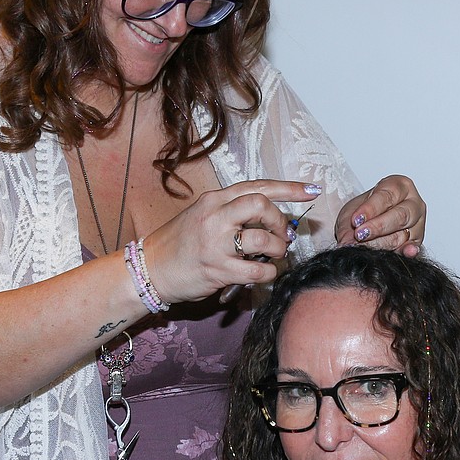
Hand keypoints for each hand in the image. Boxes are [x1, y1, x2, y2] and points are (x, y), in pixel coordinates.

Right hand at [143, 179, 322, 304]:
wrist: (149, 269)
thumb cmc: (178, 245)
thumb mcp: (201, 217)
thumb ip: (231, 213)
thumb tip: (269, 219)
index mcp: (213, 200)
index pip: (256, 186)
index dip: (288, 188)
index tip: (311, 190)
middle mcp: (214, 217)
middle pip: (261, 204)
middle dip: (280, 220)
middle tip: (282, 234)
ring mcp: (215, 244)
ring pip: (263, 239)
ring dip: (277, 249)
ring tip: (274, 255)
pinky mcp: (218, 269)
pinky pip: (257, 269)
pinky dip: (269, 271)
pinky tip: (264, 272)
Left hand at [334, 175, 425, 254]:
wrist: (365, 226)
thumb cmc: (363, 214)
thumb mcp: (351, 213)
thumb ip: (350, 226)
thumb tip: (348, 244)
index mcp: (399, 186)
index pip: (387, 196)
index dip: (371, 208)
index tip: (357, 220)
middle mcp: (413, 204)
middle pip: (400, 215)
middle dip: (378, 226)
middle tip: (360, 234)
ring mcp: (418, 224)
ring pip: (404, 235)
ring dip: (382, 243)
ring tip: (365, 247)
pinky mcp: (417, 243)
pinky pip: (413, 248)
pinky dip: (409, 252)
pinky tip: (408, 252)